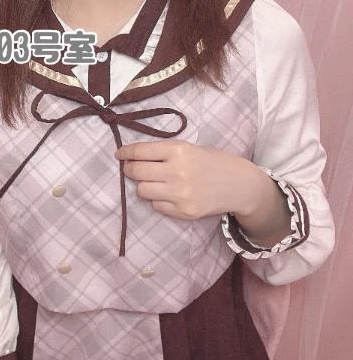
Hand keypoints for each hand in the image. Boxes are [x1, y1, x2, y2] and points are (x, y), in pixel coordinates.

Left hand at [117, 139, 263, 220]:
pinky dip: (157, 200)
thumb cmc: (214, 161)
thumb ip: (165, 152)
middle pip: (136, 171)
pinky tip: (168, 194)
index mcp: (178, 150)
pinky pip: (156, 206)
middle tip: (130, 168)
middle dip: (129, 169)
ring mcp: (180, 194)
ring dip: (143, 185)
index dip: (125, 152)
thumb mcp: (191, 148)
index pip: (140, 151)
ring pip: (142, 190)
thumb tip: (134, 156)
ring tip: (152, 182)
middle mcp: (177, 171)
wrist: (240, 185)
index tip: (119, 154)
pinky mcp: (184, 211)